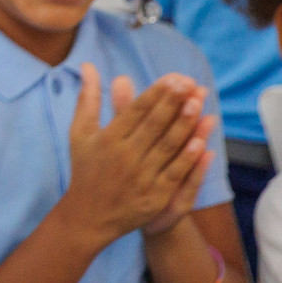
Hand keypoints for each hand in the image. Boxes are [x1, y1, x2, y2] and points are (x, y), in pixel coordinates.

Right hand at [56, 65, 214, 250]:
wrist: (88, 216)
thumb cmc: (86, 168)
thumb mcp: (80, 133)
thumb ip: (88, 99)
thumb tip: (88, 66)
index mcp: (107, 139)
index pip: (136, 111)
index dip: (157, 93)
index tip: (175, 78)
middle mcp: (124, 156)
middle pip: (153, 125)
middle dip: (173, 102)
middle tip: (191, 83)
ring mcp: (140, 176)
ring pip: (167, 146)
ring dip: (184, 124)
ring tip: (198, 103)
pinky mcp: (154, 196)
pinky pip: (174, 173)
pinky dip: (187, 158)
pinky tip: (201, 142)